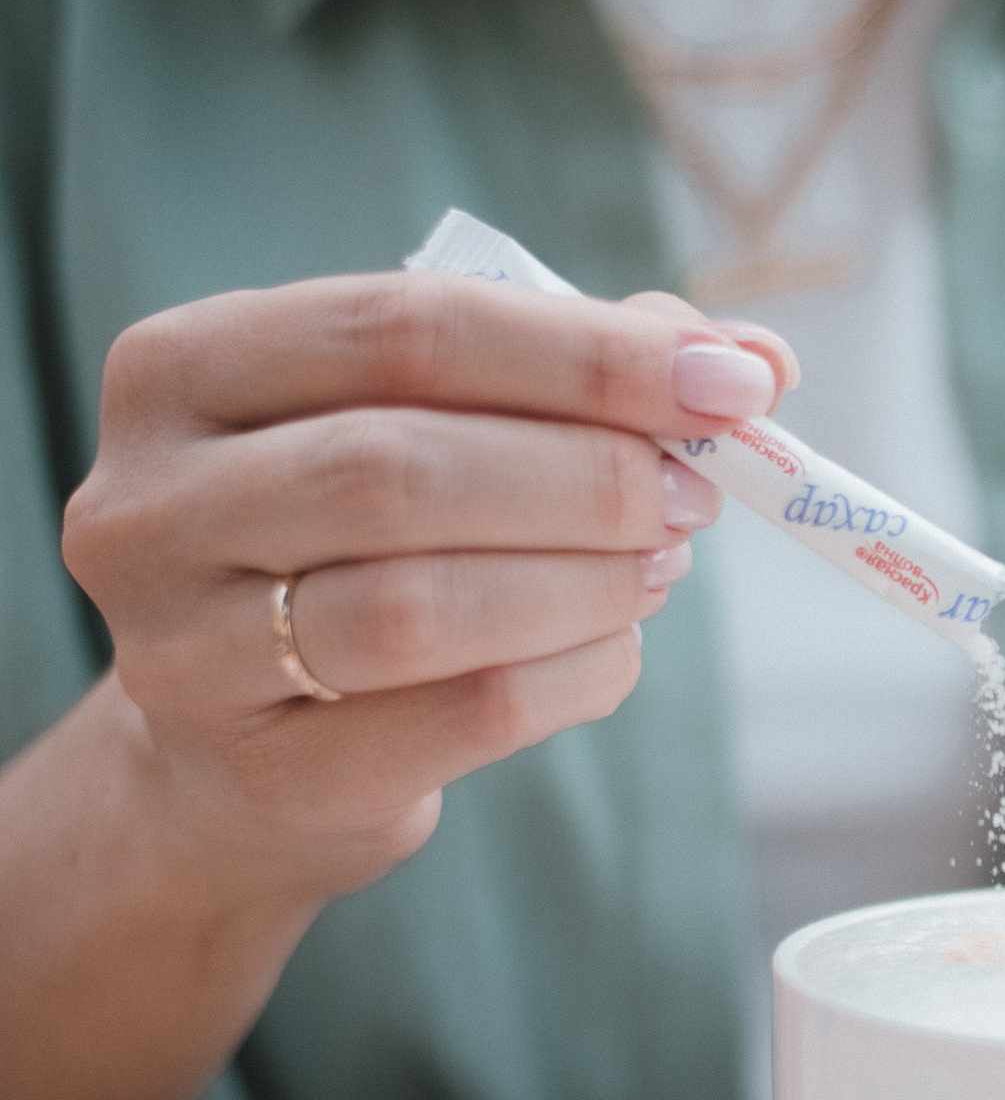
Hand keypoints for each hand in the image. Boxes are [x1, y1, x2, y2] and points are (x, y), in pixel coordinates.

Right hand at [62, 274, 795, 902]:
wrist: (254, 743)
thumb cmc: (363, 542)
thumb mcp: (437, 426)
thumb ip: (584, 372)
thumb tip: (759, 359)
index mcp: (183, 367)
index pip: (404, 328)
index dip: (587, 353)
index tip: (733, 380)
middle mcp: (149, 503)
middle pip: (401, 467)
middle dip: (588, 475)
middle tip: (696, 490)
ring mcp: (185, 650)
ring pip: (422, 606)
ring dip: (587, 580)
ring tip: (660, 565)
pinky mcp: (267, 771)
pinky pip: (464, 714)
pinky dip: (578, 673)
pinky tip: (615, 647)